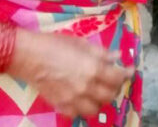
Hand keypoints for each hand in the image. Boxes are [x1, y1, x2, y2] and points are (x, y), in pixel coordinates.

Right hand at [12, 30, 133, 117]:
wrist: (29, 56)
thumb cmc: (55, 44)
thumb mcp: (81, 43)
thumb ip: (101, 53)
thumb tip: (117, 56)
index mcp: (93, 69)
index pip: (118, 77)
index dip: (126, 73)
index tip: (128, 70)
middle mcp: (86, 87)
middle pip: (110, 95)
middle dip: (114, 87)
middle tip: (112, 80)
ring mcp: (73, 99)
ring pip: (96, 109)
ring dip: (100, 101)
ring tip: (97, 91)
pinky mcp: (61, 106)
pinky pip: (78, 114)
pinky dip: (82, 108)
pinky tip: (81, 99)